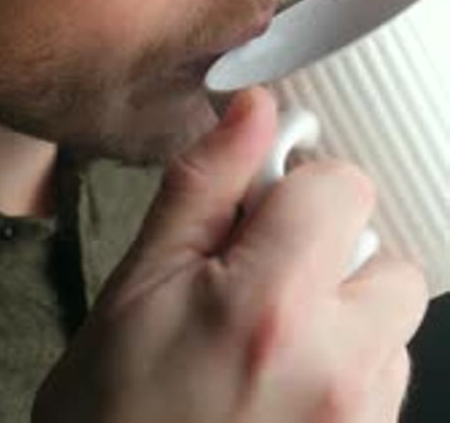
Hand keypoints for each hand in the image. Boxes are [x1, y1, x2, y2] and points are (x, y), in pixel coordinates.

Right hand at [32, 87, 427, 421]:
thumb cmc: (110, 410)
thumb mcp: (139, 282)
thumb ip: (206, 184)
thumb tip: (256, 109)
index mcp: (271, 306)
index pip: (345, 189)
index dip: (300, 186)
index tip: (262, 208)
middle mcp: (336, 368)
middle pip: (385, 257)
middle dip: (330, 252)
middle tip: (262, 280)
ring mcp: (360, 422)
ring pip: (391, 318)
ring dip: (344, 312)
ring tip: (271, 339)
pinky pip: (388, 377)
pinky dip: (349, 363)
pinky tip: (286, 382)